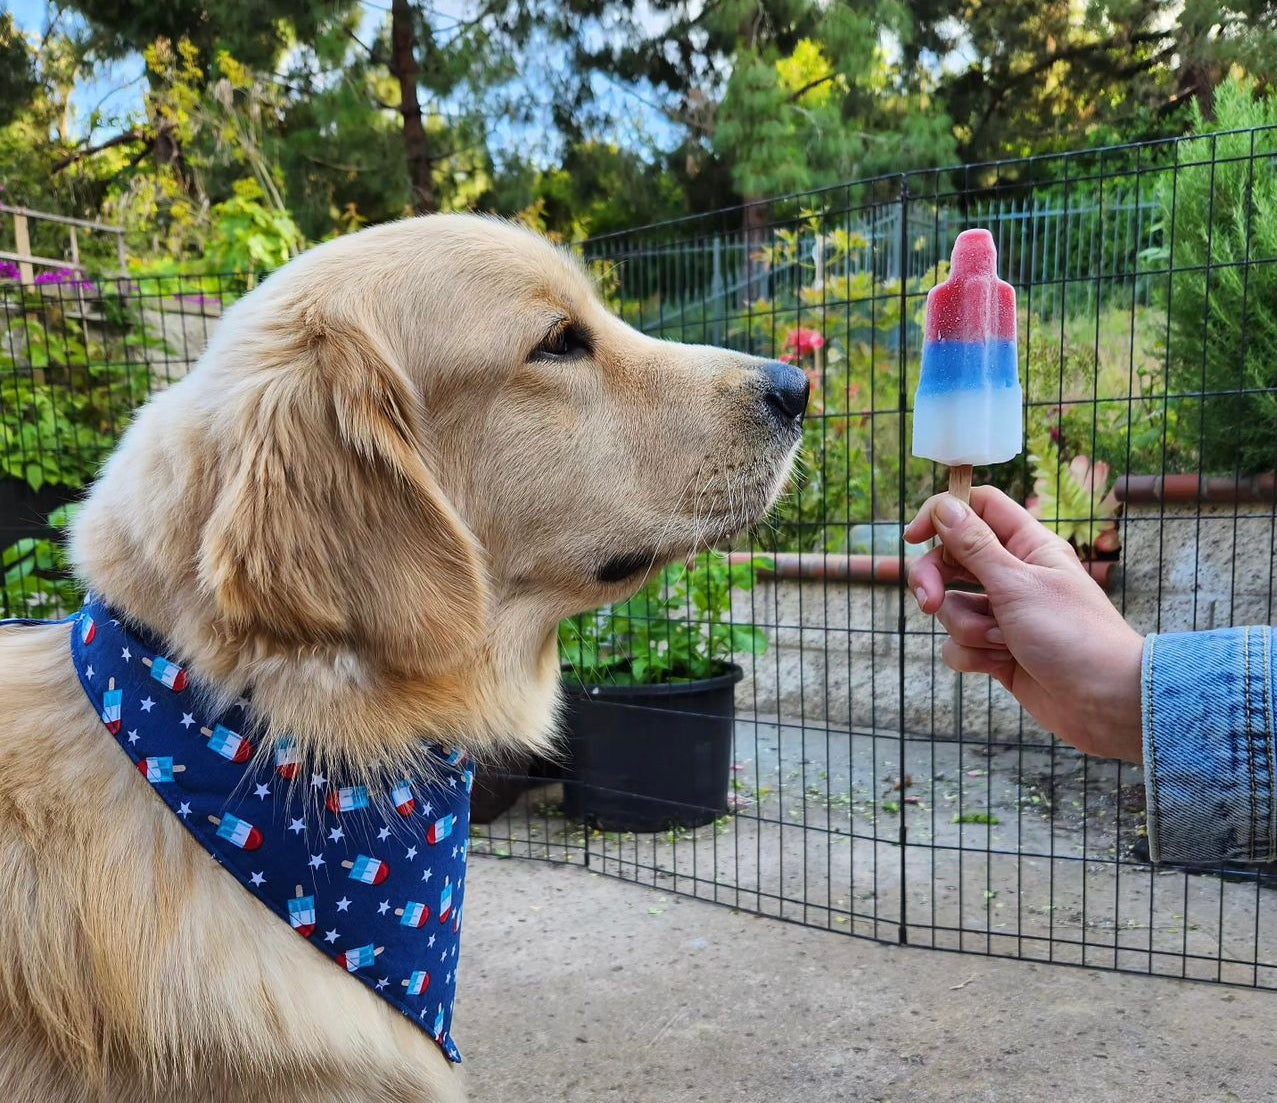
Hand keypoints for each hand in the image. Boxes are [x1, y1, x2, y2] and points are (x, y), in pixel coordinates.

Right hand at [904, 487, 1144, 762]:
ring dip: (964, 627)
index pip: (978, 508)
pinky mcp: (996, 650)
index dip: (944, 514)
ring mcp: (1003, 614)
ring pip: (952, 606)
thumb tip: (946, 506)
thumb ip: (976, 547)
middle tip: (928, 601)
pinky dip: (971, 655)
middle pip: (951, 559)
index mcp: (1027, 546)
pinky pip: (958, 644)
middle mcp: (1013, 575)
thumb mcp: (1017, 585)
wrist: (1105, 703)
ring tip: (999, 643)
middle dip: (935, 581)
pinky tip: (998, 665)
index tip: (915, 537)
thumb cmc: (1074, 636)